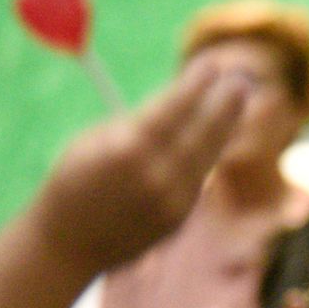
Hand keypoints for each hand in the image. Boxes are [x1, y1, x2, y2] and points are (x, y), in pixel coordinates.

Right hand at [25, 58, 248, 277]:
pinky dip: (207, 151)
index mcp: (129, 149)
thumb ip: (140, 122)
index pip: (176, 108)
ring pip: (208, 154)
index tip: (210, 63)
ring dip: (224, 125)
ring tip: (237, 99)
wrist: (69, 244)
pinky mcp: (180, 216)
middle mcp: (157, 176)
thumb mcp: (97, 141)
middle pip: (204, 132)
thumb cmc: (75, 179)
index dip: (197, 84)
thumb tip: (181, 100)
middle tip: (239, 80)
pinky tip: (216, 132)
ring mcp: (172, 200)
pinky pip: (199, 175)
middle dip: (224, 104)